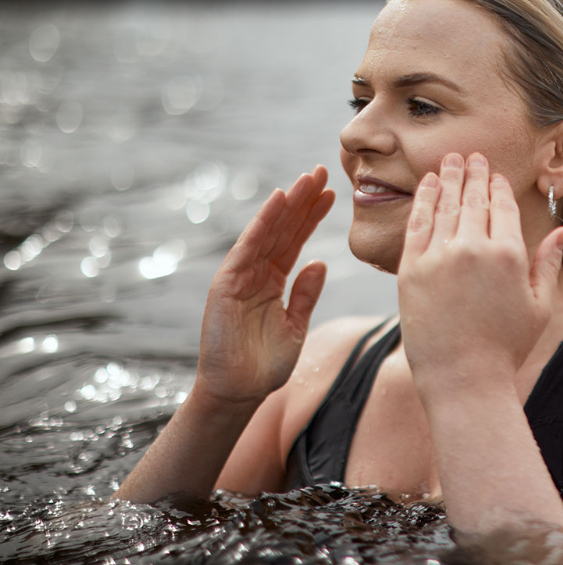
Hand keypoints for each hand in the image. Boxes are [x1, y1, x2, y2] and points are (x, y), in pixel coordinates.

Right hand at [195, 165, 335, 404]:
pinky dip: (263, 222)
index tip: (334, 193)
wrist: (240, 392)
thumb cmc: (266, 364)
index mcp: (274, 281)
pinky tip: (279, 201)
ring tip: (308, 179)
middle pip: (284, 229)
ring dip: (287, 203)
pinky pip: (248, 247)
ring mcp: (240, 276)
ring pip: (268, 232)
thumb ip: (306, 294)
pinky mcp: (227, 283)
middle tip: (325, 171)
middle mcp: (257, 273)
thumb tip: (320, 263)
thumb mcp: (296, 325)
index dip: (313, 216)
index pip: (296, 240)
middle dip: (303, 201)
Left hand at [397, 152, 562, 391]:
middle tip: (472, 155)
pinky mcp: (412, 269)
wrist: (463, 378)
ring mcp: (440, 257)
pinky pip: (418, 223)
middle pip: (474, 198)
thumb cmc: (506, 347)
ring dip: (449, 178)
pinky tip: (429, 184)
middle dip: (474, 172)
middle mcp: (474, 248)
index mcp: (509, 254)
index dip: (498, 185)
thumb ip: (547, 262)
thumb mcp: (538, 305)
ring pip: (446, 205)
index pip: (503, 205)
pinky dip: (424, 199)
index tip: (495, 172)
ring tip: (450, 160)